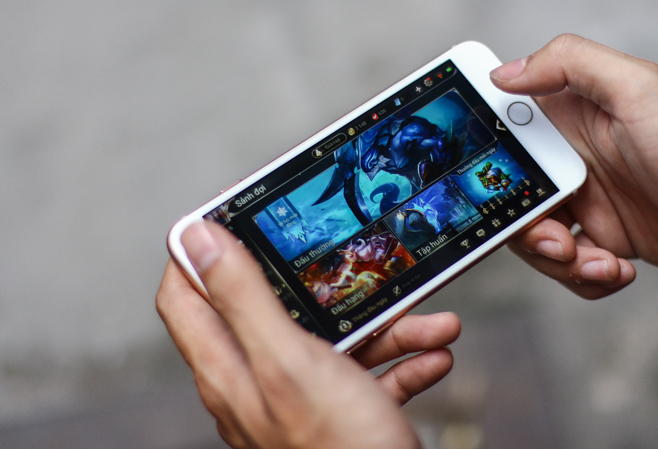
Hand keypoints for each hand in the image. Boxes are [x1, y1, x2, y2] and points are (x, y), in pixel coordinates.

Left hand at [156, 222, 460, 447]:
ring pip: (336, 341)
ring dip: (386, 326)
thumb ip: (243, 297)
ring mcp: (302, 400)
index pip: (186, 295)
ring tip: (427, 320)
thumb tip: (197, 238)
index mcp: (230, 367)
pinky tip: (434, 356)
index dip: (200, 253)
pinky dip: (403, 362)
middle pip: (277, 310)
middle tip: (355, 262)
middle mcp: (258, 382)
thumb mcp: (290, 359)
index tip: (237, 217)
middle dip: (327, 285)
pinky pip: (370, 375)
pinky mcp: (341, 415)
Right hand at [490, 34, 657, 298]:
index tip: (493, 194)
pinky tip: (618, 269)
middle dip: (530, 231)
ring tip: (602, 262)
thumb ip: (570, 64)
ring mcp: (586, 200)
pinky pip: (567, 265)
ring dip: (562, 262)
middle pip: (510, 198)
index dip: (488, 166)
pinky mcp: (604, 237)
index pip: (503, 134)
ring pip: (535, 239)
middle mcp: (571, 157)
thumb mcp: (638, 90)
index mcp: (570, 117)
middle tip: (563, 242)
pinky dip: (585, 277)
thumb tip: (505, 72)